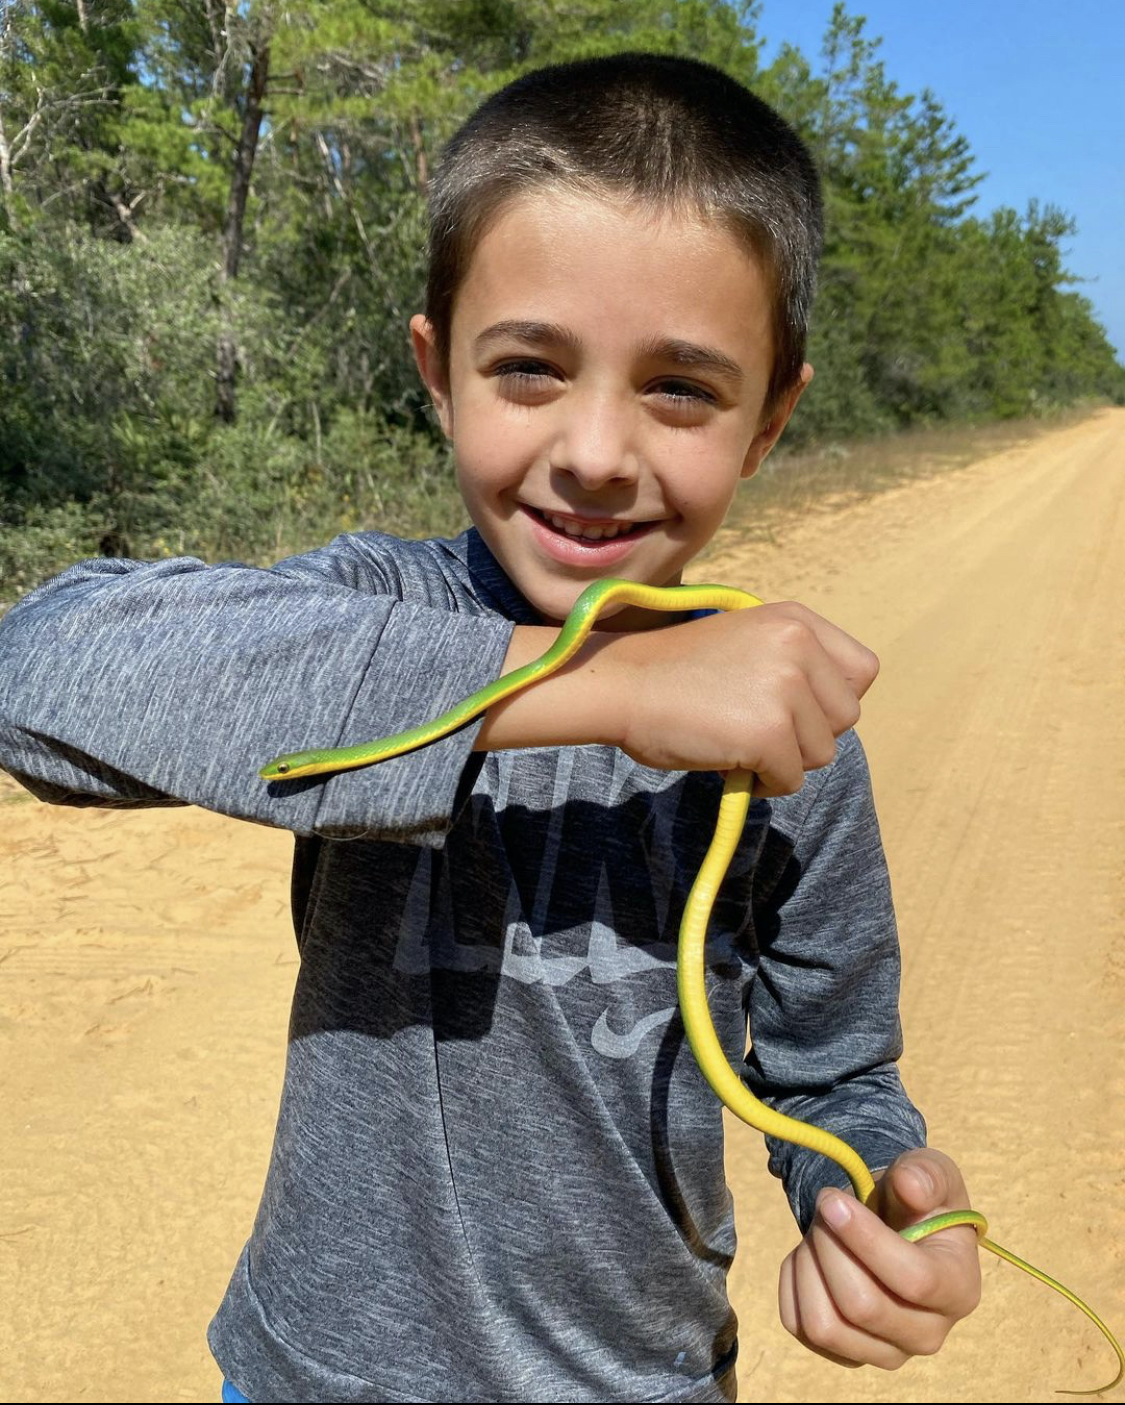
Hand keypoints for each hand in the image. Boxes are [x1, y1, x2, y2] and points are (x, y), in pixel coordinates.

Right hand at [479, 599, 876, 795]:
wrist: (622, 685)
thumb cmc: (674, 672)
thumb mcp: (746, 642)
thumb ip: (792, 661)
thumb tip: (829, 715)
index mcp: (796, 620)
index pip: (862, 671)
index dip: (832, 699)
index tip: (796, 709)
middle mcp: (798, 646)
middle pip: (847, 717)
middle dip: (808, 734)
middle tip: (757, 729)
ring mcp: (785, 689)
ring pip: (822, 752)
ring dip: (784, 760)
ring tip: (736, 742)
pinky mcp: (768, 733)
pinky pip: (791, 780)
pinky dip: (764, 784)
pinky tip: (728, 763)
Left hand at [778, 1149, 981, 1369]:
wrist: (894, 1227)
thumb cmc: (916, 1200)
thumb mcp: (930, 1172)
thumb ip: (925, 1174)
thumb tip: (909, 1186)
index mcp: (959, 1289)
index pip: (913, 1280)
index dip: (865, 1238)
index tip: (831, 1200)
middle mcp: (928, 1335)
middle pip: (861, 1306)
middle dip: (829, 1245)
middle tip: (825, 1206)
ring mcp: (886, 1352)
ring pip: (825, 1325)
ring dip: (808, 1265)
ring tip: (818, 1232)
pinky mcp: (845, 1354)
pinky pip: (799, 1326)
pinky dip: (793, 1282)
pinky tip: (810, 1256)